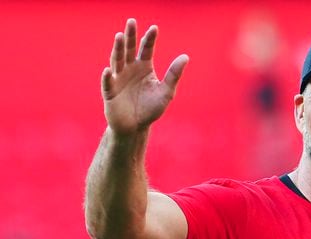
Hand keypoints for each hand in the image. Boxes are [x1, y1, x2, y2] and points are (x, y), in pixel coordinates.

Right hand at [101, 18, 188, 134]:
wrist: (136, 126)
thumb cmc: (151, 109)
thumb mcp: (166, 92)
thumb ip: (173, 75)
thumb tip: (185, 57)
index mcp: (144, 68)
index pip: (146, 49)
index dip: (150, 39)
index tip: (155, 28)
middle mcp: (129, 69)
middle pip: (129, 49)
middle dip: (131, 36)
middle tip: (132, 21)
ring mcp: (118, 79)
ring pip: (117, 61)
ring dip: (118, 49)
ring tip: (120, 36)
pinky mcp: (109, 92)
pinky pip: (108, 83)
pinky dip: (107, 77)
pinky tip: (108, 70)